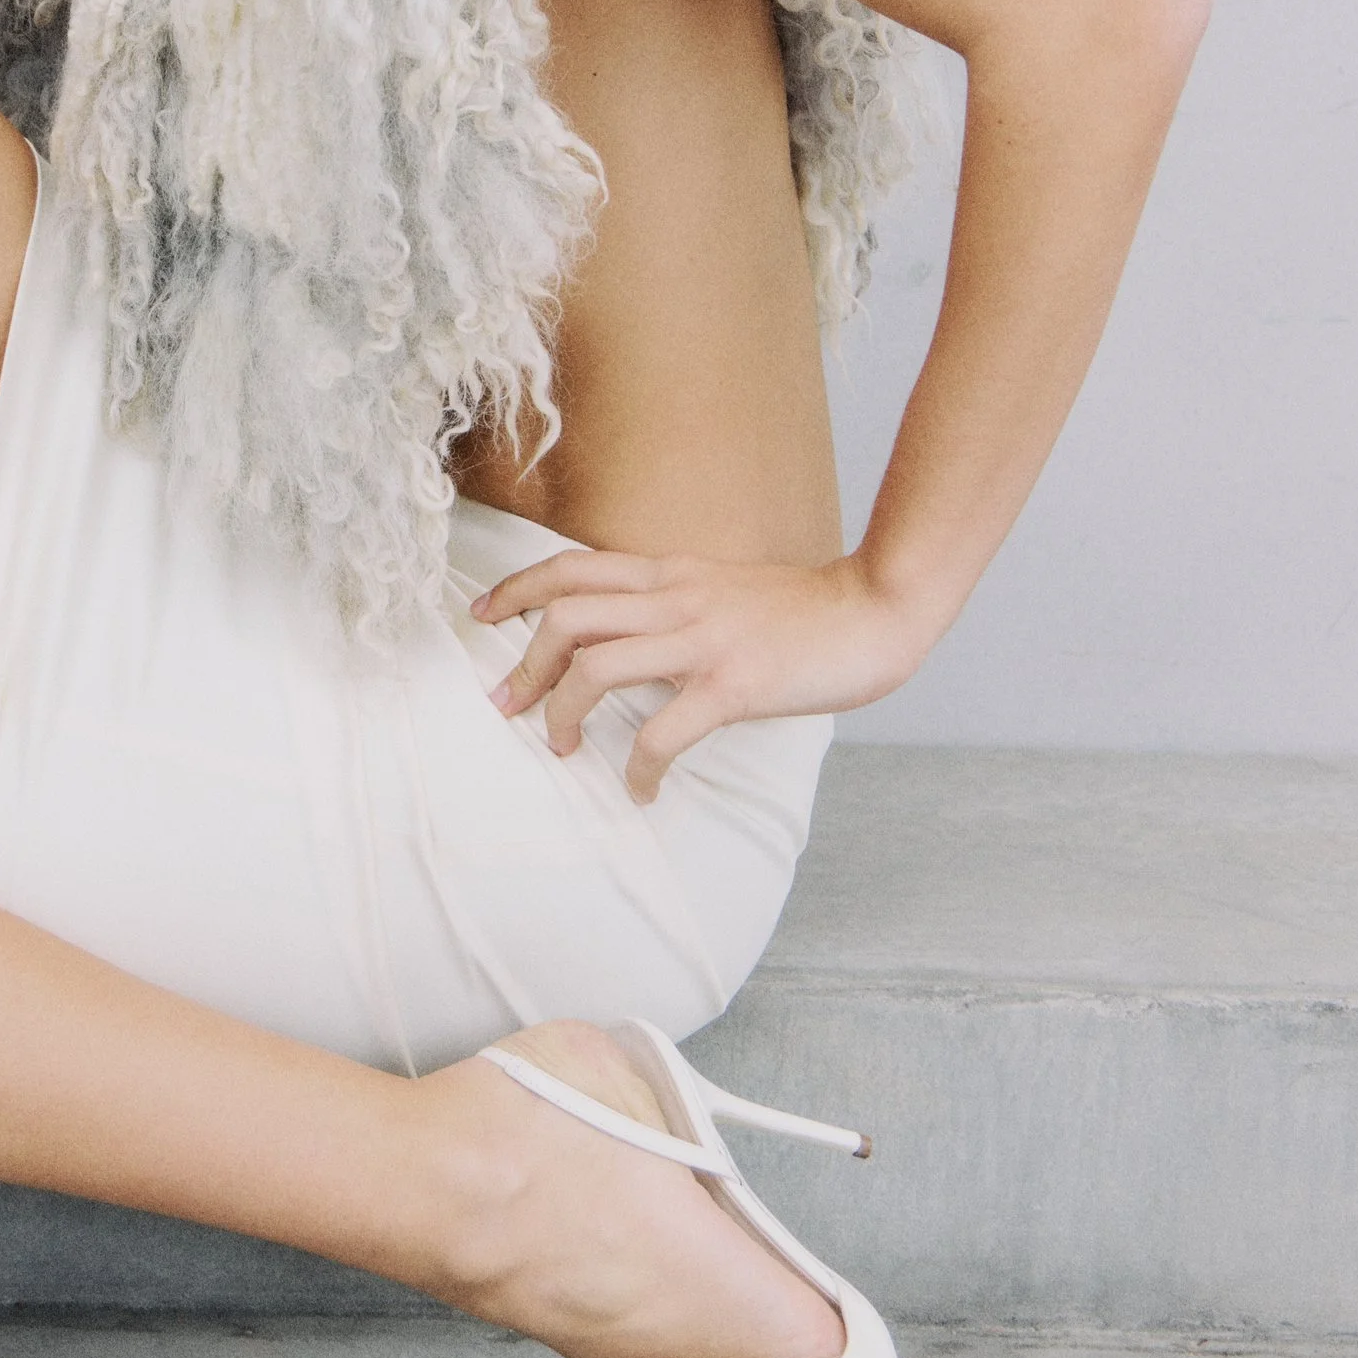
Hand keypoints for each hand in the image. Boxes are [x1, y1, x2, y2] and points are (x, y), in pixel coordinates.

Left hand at [468, 547, 926, 804]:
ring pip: (596, 666)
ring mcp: (704, 641)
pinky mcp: (735, 685)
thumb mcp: (722, 588)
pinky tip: (642, 789)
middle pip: (565, 616)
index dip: (516, 589)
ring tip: (564, 748)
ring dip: (564, 714)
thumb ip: (674, 604)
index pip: (572, 567)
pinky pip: (663, 732)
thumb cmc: (802, 610)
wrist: (874, 608)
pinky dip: (640, 768)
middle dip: (524, 665)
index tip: (482, 617)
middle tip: (508, 707)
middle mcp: (677, 600)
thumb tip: (626, 638)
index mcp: (671, 575)